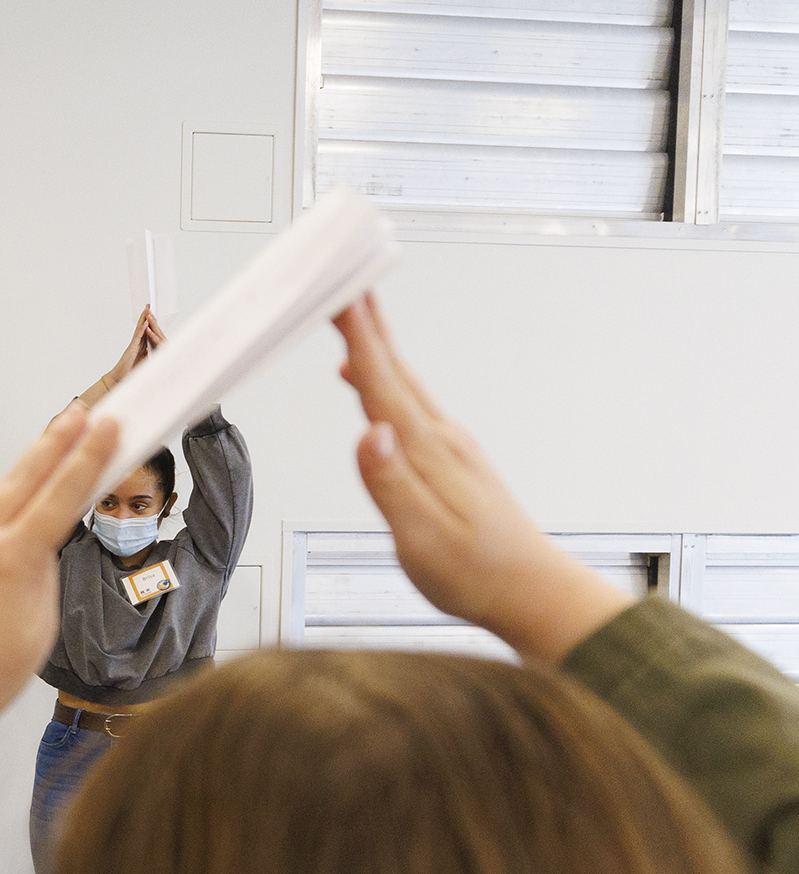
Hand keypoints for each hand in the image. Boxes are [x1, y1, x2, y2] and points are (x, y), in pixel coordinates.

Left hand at [0, 406, 120, 788]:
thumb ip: (42, 576)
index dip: (90, 456)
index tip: (108, 425)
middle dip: (55, 441)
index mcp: (13, 559)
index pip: (62, 493)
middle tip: (78, 415)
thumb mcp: (39, 630)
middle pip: (22, 474)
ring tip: (19, 488)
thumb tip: (40, 544)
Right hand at [108, 307, 162, 387]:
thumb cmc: (130, 373)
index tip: (152, 314)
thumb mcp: (144, 364)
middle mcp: (136, 344)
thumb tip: (158, 356)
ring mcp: (133, 345)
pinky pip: (138, 337)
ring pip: (140, 329)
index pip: (146, 332)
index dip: (149, 323)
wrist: (119, 379)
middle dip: (146, 316)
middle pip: (142, 327)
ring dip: (143, 319)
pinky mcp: (131, 349)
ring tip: (147, 309)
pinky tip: (145, 322)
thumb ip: (149, 357)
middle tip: (149, 306)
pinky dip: (142, 329)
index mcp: (140, 347)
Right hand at [334, 295, 629, 662]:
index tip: (341, 297)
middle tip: (343, 280)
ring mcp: (450, 446)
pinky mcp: (452, 458)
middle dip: (366, 323)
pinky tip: (371, 385)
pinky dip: (385, 381)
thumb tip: (368, 433)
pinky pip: (409, 404)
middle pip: (394, 369)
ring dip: (375, 345)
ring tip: (353, 316)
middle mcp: (442, 439)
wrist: (531, 593)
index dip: (358, 339)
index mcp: (428, 452)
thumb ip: (390, 484)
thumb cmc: (475, 573)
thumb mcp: (421, 538)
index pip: (383, 384)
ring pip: (403, 382)